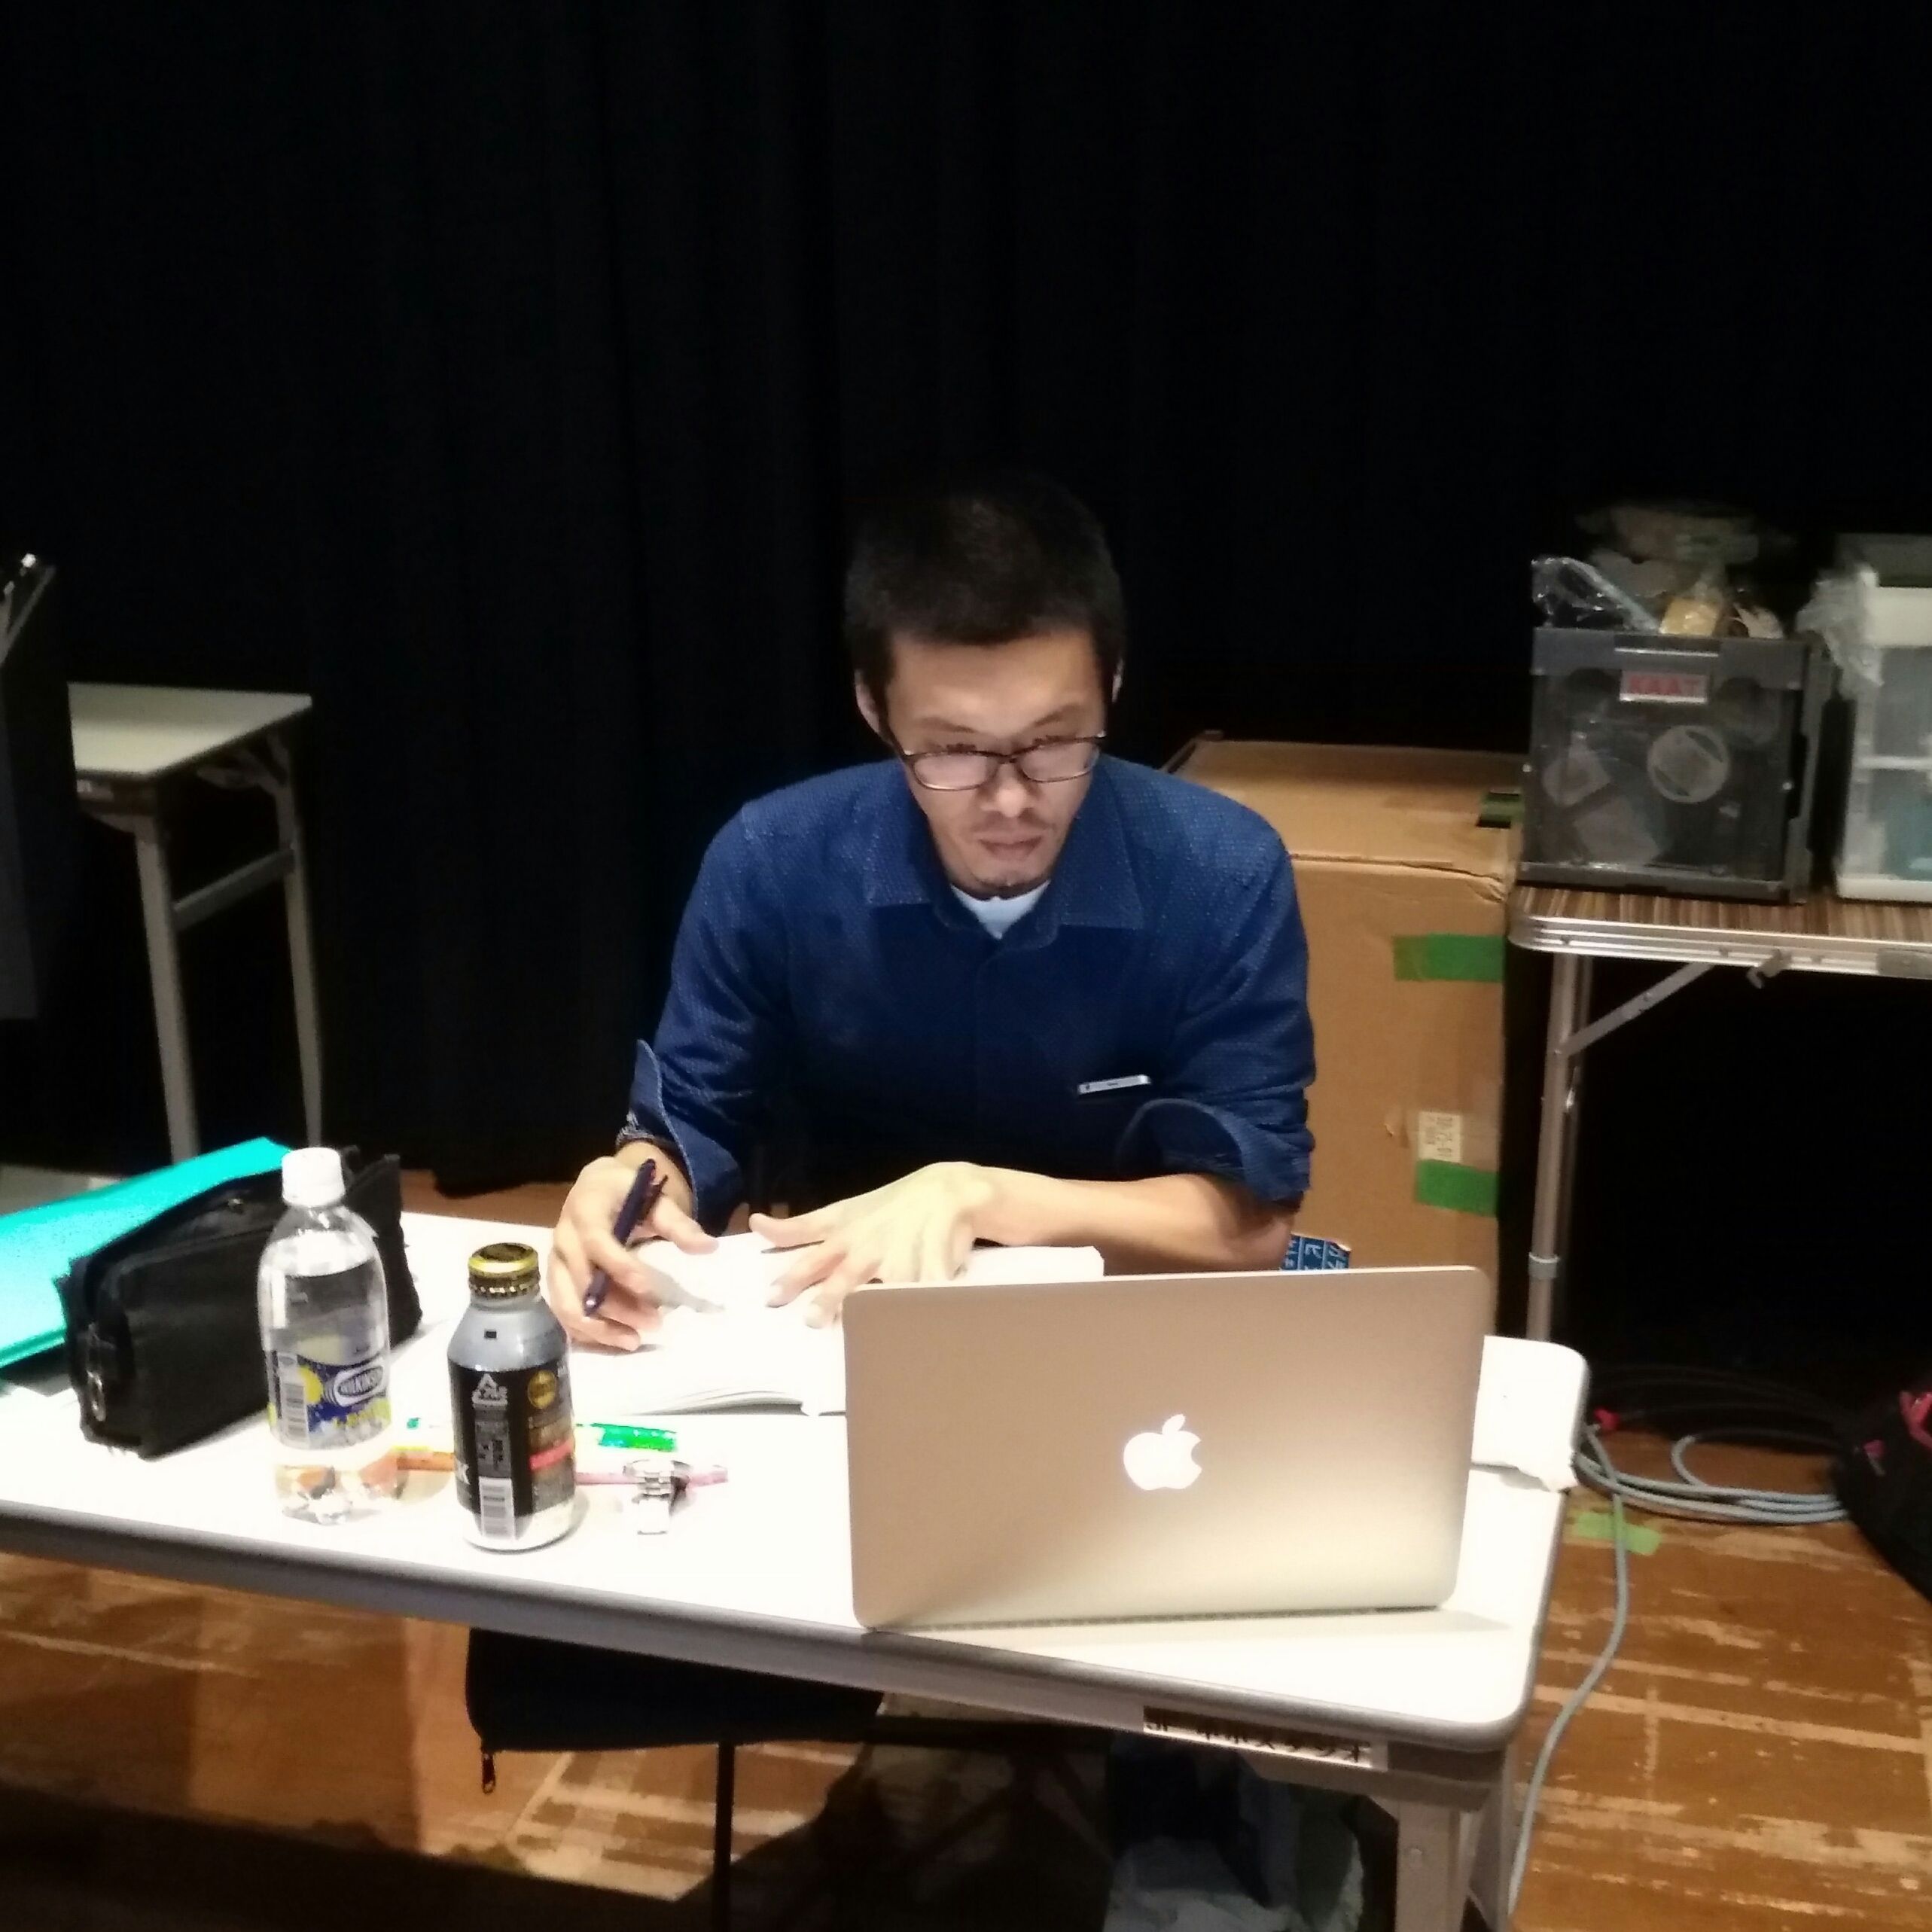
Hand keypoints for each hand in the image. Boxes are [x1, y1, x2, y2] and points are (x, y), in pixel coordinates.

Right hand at [546, 1154, 713, 1350]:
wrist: (596, 1187)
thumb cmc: (627, 1191)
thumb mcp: (654, 1198)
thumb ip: (678, 1224)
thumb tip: (709, 1247)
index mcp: (585, 1210)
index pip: (597, 1242)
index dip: (620, 1268)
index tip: (650, 1290)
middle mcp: (562, 1237)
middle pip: (580, 1280)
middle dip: (616, 1307)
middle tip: (654, 1323)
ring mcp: (555, 1261)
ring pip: (566, 1303)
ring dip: (599, 1327)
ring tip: (634, 1341)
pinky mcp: (556, 1280)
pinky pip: (564, 1312)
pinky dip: (587, 1331)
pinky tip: (615, 1340)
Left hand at [751, 1162, 991, 1326]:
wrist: (945, 1192)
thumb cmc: (887, 1207)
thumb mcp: (842, 1212)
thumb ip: (802, 1226)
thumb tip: (756, 1224)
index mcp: (843, 1233)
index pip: (811, 1253)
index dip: (792, 1275)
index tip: (771, 1296)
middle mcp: (866, 1247)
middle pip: (843, 1276)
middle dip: (828, 1298)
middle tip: (811, 1320)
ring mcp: (897, 1258)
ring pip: (882, 1286)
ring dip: (873, 1306)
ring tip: (862, 1327)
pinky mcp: (927, 1269)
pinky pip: (924, 1292)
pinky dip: (923, 1308)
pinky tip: (923, 1322)